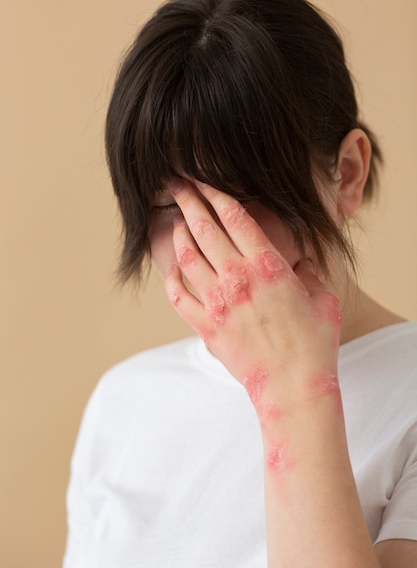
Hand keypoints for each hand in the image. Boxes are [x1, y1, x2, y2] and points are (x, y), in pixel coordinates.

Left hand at [165, 179, 341, 416]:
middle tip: (177, 185)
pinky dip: (172, 278)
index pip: (236, 217)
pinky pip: (178, 296)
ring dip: (179, 234)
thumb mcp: (323, 298)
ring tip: (176, 220)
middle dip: (188, 200)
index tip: (204, 180)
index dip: (216, 193)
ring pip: (187, 256)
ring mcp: (217, 303)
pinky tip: (173, 268)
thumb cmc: (315, 343)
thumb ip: (309, 272)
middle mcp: (238, 278)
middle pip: (204, 228)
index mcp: (268, 266)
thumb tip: (301, 259)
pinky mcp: (205, 327)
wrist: (293, 387)